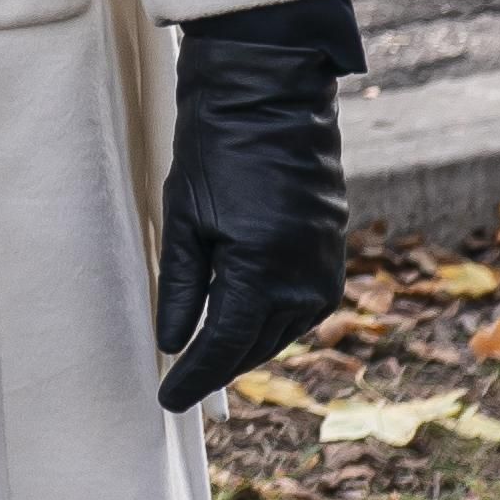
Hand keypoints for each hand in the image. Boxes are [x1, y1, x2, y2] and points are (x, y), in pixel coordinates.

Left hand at [155, 33, 349, 411]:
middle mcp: (303, 282)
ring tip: (208, 361)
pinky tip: (244, 323)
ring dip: (246, 347)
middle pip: (255, 346)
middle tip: (181, 386)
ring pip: (282, 330)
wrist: (271, 98)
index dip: (194, 377)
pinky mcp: (332, 253)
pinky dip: (270, 321)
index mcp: (260, 276)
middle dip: (219, 368)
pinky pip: (300, 307)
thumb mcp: (184, 220)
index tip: (167, 400)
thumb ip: (180, 288)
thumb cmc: (216, 151)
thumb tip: (171, 342)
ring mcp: (324, 268)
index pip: (223, 348)